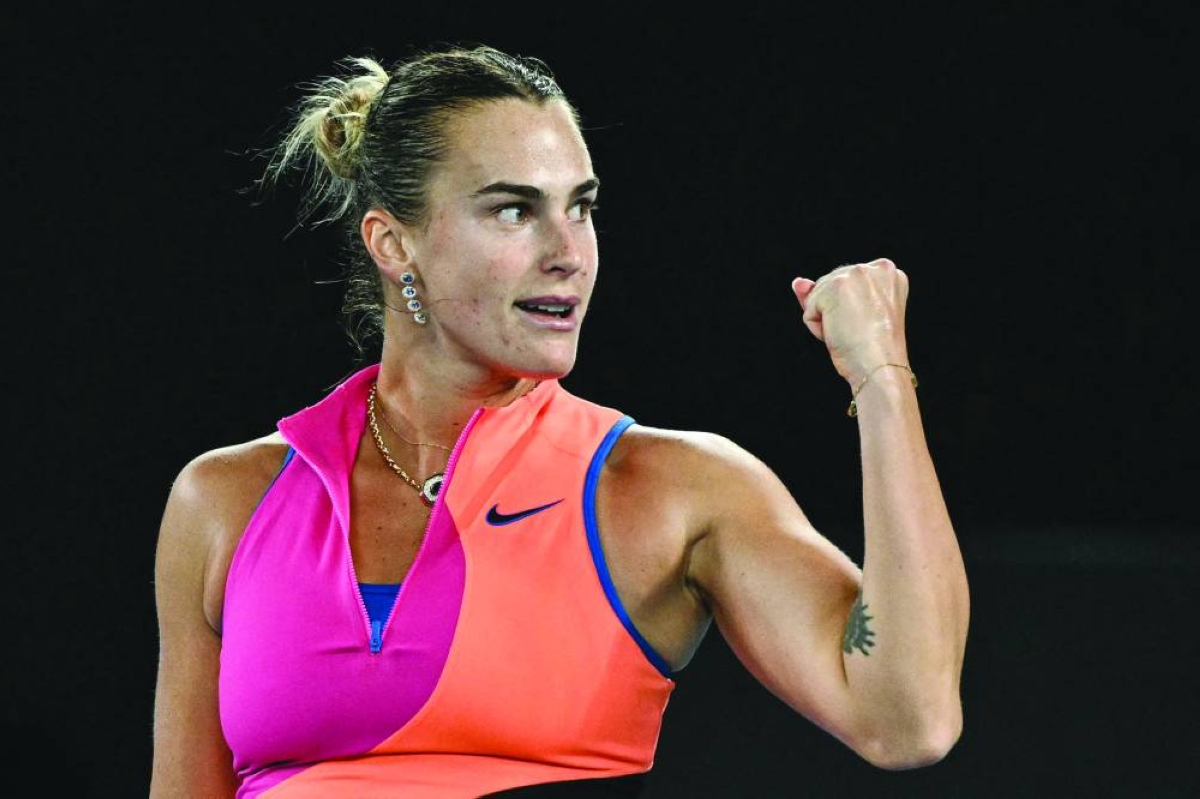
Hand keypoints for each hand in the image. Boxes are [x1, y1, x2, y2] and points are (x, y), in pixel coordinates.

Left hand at [791, 258, 909, 385]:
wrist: (879, 366)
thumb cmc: (871, 348)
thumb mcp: (852, 315)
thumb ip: (825, 292)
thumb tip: (798, 283)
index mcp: (888, 272)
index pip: (846, 283)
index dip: (848, 309)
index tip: (869, 324)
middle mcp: (875, 267)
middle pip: (830, 286)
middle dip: (835, 311)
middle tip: (860, 330)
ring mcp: (855, 274)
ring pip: (818, 296)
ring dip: (826, 319)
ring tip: (852, 332)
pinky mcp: (836, 286)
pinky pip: (809, 309)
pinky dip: (817, 328)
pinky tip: (840, 334)